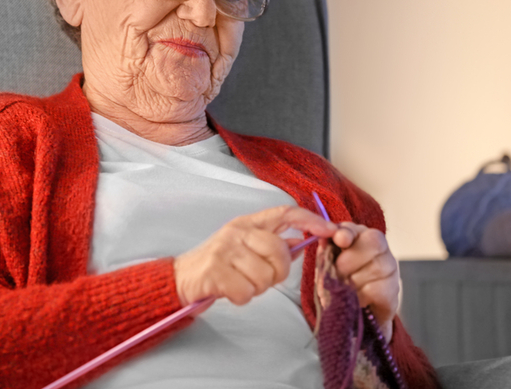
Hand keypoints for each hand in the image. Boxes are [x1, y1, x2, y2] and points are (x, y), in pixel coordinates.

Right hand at [173, 205, 337, 305]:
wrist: (181, 278)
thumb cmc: (218, 264)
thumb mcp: (244, 247)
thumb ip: (271, 243)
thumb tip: (301, 243)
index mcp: (247, 223)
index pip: (285, 213)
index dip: (310, 220)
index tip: (329, 230)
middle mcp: (237, 232)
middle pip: (279, 251)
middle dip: (277, 272)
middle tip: (261, 278)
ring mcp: (225, 249)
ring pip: (264, 275)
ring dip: (256, 288)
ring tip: (241, 283)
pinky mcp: (215, 270)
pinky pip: (246, 291)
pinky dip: (241, 297)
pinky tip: (230, 291)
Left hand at [331, 223, 398, 343]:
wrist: (354, 313)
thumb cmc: (340, 282)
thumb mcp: (327, 264)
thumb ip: (326, 250)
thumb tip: (322, 239)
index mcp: (360, 236)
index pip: (358, 228)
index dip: (348, 232)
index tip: (340, 239)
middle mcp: (380, 248)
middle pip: (372, 242)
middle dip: (349, 259)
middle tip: (337, 273)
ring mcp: (390, 268)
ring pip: (375, 267)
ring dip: (352, 281)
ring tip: (342, 290)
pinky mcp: (393, 291)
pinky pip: (377, 289)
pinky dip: (361, 296)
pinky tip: (355, 300)